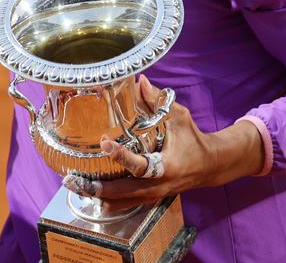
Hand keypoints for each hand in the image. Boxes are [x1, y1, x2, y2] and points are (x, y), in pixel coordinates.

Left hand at [62, 76, 262, 208]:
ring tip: (76, 187)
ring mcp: (154, 194)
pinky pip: (127, 204)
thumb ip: (157, 100)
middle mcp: (158, 185)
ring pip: (123, 202)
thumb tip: (139, 80)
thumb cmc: (193, 139)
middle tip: (75, 180)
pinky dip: (109, 200)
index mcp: (166, 166)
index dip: (121, 155)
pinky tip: (90, 193)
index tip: (105, 143)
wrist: (209, 166)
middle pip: (124, 192)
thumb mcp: (179, 117)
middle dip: (99, 187)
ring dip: (100, 196)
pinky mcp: (150, 198)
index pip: (140, 164)